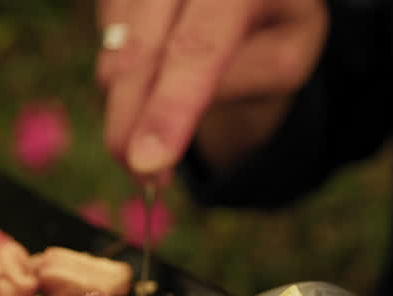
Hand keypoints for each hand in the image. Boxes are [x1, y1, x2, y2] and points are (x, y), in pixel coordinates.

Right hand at [95, 0, 327, 178]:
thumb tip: (170, 116)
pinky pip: (107, 43)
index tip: (148, 160)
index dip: (170, 104)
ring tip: (164, 119)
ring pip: (115, 52)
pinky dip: (127, 73)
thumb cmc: (273, 24)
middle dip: (132, 121)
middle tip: (141, 174)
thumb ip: (242, 81)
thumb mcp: (285, 58)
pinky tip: (160, 69)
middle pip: (141, 51)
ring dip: (130, 102)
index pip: (198, 45)